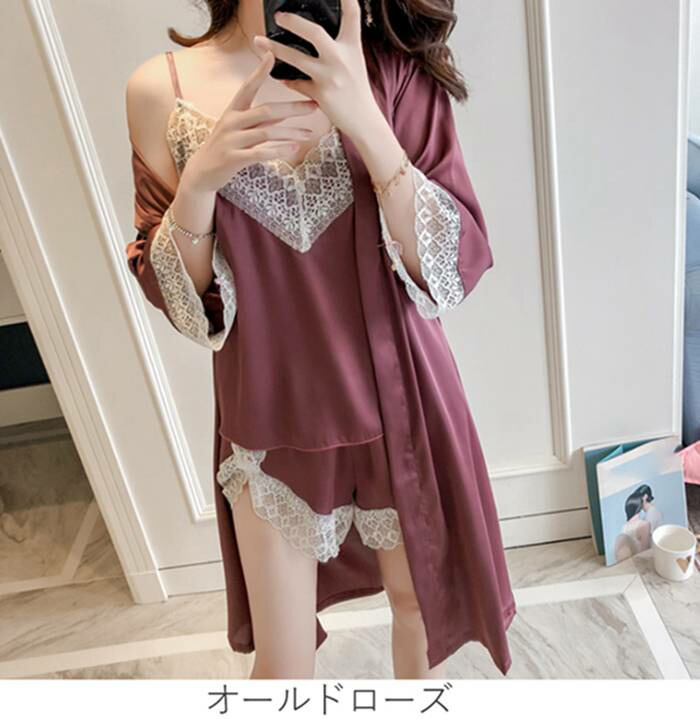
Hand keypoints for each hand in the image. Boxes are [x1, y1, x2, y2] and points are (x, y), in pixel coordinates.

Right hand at [183, 50, 317, 192]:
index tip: (272, 55)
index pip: (248, 87)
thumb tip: (285, 113)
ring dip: (291, 133)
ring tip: (309, 134)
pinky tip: (294, 150)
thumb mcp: (239, 130)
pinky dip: (279, 151)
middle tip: (314, 106)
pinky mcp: (234, 158)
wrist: (202, 173)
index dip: (259, 72)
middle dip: (292, 108)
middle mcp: (231, 122)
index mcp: (233, 111)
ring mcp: (232, 140)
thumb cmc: (225, 148)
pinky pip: (261, 153)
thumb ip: (261, 121)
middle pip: (266, 110)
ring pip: (267, 132)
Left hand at [252, 0, 379, 138]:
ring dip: (275, 49)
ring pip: (296, 59)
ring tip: (258, 41)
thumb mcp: (355, 61)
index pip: (352, 13)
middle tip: (278, 16)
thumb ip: (340, 45)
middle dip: (294, 22)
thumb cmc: (357, 89)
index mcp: (353, 46)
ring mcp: (330, 77)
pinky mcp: (321, 95)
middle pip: (315, 33)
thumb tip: (317, 29)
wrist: (364, 120)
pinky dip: (287, 79)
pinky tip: (279, 76)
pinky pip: (296, 83)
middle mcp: (341, 59)